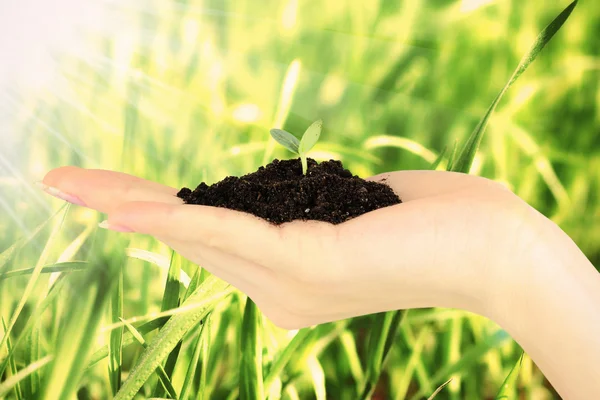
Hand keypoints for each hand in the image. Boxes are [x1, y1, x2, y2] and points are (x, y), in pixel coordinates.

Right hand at [40, 167, 542, 328]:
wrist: (493, 247)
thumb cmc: (430, 222)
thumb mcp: (349, 209)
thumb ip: (304, 212)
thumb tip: (277, 201)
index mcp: (284, 275)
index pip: (209, 233)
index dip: (156, 210)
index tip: (115, 192)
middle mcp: (276, 288)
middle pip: (187, 233)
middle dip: (120, 203)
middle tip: (60, 181)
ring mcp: (288, 281)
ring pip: (195, 233)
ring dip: (127, 203)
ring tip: (66, 184)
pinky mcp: (307, 262)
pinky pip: (230, 235)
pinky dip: (178, 218)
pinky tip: (128, 207)